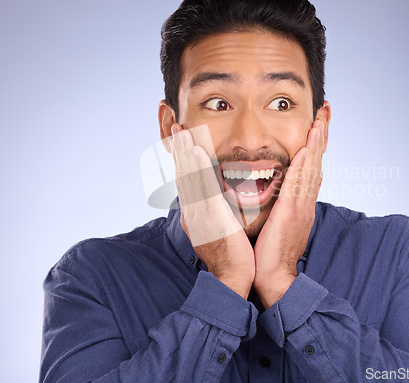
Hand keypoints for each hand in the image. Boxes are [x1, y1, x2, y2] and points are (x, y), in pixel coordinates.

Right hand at [170, 123, 254, 297]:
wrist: (231, 278)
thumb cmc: (228, 255)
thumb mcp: (215, 229)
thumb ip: (212, 212)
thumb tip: (215, 198)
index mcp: (194, 214)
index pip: (186, 182)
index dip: (183, 161)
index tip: (182, 142)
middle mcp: (192, 212)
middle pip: (184, 176)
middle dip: (180, 151)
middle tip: (177, 129)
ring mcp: (198, 214)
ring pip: (190, 178)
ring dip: (185, 153)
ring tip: (183, 132)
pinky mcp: (210, 217)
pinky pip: (203, 188)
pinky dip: (198, 168)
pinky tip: (197, 152)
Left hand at [253, 120, 324, 308]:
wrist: (275, 277)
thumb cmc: (273, 250)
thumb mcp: (282, 221)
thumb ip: (285, 202)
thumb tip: (284, 186)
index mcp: (303, 201)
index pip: (313, 165)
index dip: (317, 142)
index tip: (319, 121)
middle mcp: (306, 201)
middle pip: (318, 161)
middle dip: (322, 134)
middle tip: (326, 110)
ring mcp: (301, 207)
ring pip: (312, 169)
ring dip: (316, 143)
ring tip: (320, 120)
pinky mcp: (291, 214)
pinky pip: (299, 186)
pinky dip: (304, 166)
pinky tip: (306, 149)